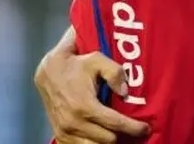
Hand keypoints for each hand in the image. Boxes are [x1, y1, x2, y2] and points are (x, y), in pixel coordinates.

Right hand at [35, 27, 150, 143]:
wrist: (48, 73)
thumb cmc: (76, 64)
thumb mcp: (97, 59)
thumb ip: (115, 72)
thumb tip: (125, 92)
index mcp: (85, 106)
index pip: (116, 124)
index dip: (134, 128)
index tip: (145, 128)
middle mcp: (75, 123)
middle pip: (108, 140)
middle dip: (121, 134)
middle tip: (130, 126)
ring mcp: (66, 132)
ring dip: (107, 140)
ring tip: (115, 130)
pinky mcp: (60, 136)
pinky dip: (93, 143)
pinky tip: (100, 134)